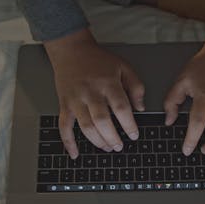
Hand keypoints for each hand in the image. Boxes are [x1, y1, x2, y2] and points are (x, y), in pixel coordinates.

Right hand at [44, 29, 144, 158]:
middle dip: (112, 137)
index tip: (134, 135)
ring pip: (85, 126)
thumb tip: (140, 108)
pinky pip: (64, 126)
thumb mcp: (123, 67)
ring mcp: (76, 100)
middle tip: (119, 146)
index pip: (120, 108)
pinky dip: (68, 142)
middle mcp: (90, 93)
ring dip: (97, 141)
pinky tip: (75, 153)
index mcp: (108, 83)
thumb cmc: (98, 60)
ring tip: (107, 147)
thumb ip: (136, 87)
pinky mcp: (64, 104)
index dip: (128, 124)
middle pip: (101, 120)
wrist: (71, 50)